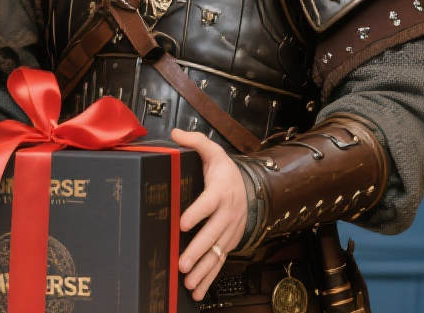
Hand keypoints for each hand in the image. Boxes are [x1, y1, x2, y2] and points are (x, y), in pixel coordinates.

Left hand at [169, 128, 247, 300]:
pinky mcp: (228, 242)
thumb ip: (194, 141)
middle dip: (197, 250)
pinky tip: (197, 290)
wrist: (248, 186)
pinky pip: (219, 262)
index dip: (196, 213)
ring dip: (203, 269)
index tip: (182, 223)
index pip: (207, 203)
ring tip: (188, 282)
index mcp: (219, 191)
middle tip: (181, 263)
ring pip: (216, 253)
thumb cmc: (223, 170)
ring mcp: (229, 231)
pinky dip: (209, 277)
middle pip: (211, 234)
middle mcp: (227, 214)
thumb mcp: (212, 151)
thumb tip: (175, 133)